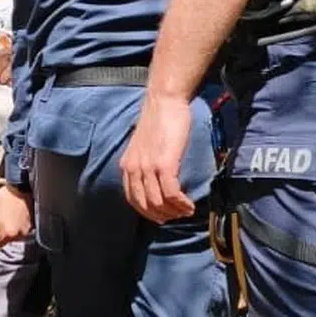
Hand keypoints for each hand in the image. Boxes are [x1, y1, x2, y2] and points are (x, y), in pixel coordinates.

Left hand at [0, 186, 31, 244]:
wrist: (22, 185)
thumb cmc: (7, 196)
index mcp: (8, 233)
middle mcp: (19, 234)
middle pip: (6, 238)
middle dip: (1, 231)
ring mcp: (27, 229)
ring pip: (15, 233)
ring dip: (9, 227)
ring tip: (6, 216)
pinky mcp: (32, 222)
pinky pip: (22, 227)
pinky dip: (17, 223)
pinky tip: (14, 214)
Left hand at [120, 93, 194, 223]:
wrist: (164, 100)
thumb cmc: (158, 120)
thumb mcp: (143, 146)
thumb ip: (144, 163)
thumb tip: (154, 181)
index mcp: (126, 166)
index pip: (133, 200)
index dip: (148, 212)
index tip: (163, 215)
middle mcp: (133, 169)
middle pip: (145, 206)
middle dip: (163, 215)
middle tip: (177, 216)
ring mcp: (148, 167)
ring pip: (158, 203)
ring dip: (174, 212)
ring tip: (186, 211)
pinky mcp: (164, 164)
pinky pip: (171, 193)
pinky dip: (181, 203)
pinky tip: (189, 205)